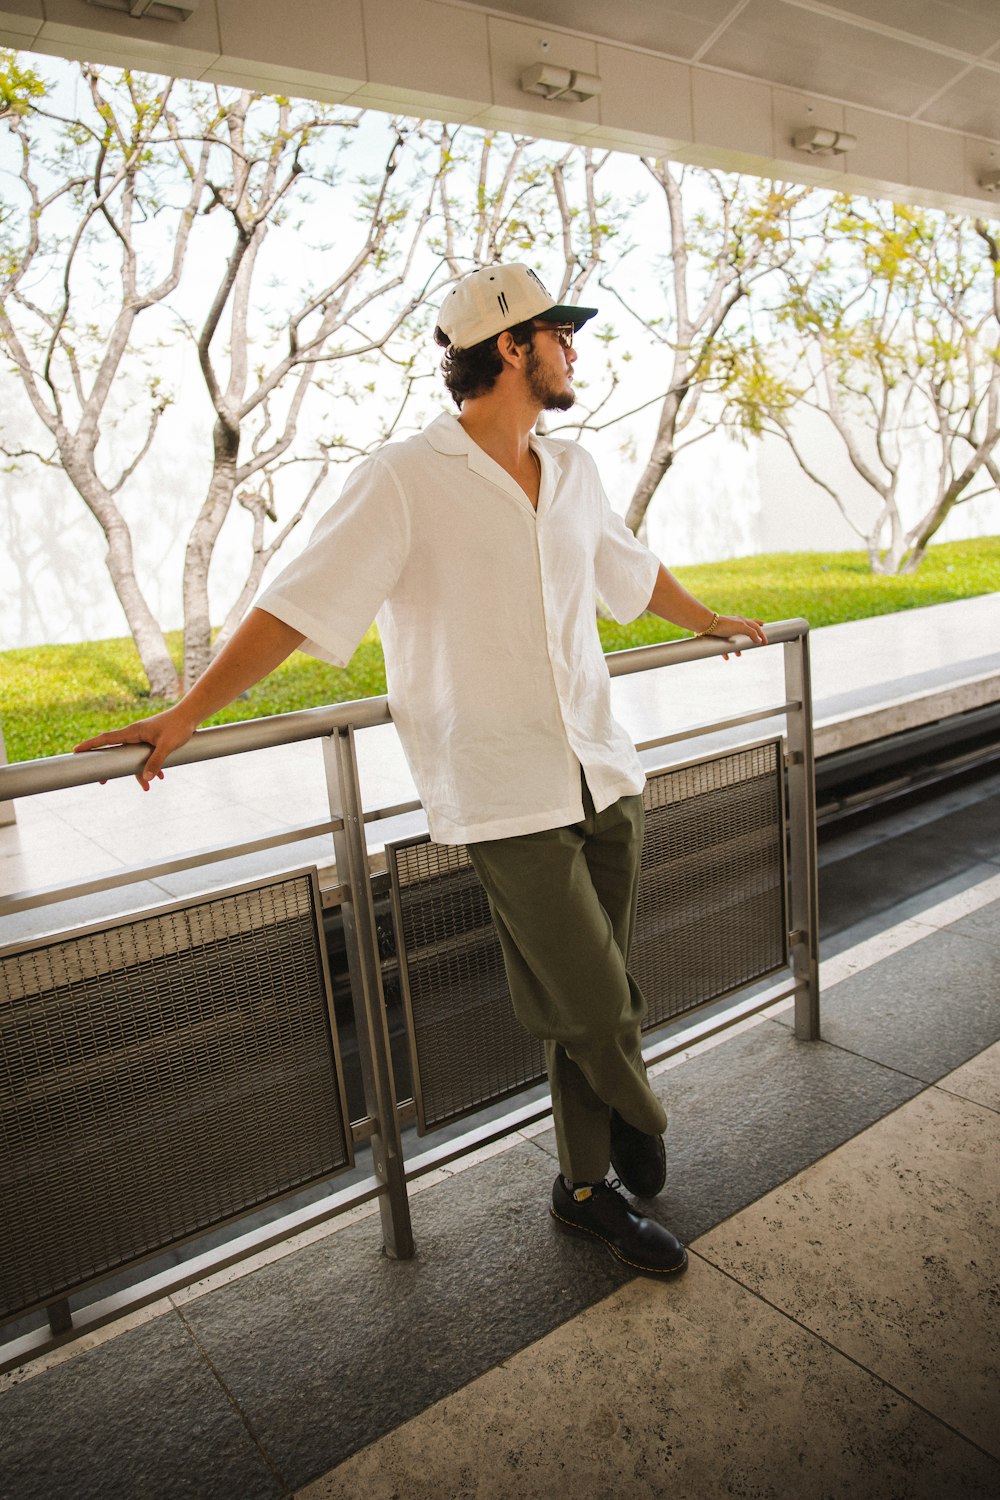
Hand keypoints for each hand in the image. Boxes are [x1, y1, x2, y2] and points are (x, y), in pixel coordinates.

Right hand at [73, 705, 198, 790]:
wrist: (190, 716)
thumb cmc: (178, 726)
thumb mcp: (167, 746)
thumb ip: (156, 762)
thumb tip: (146, 779)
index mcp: (133, 732)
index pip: (106, 738)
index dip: (90, 745)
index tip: (75, 751)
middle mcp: (134, 734)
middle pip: (115, 752)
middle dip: (111, 768)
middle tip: (102, 782)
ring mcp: (143, 738)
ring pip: (133, 758)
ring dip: (139, 773)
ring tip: (146, 788)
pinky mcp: (152, 741)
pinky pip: (145, 756)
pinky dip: (151, 767)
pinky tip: (161, 777)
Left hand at [709, 615, 766, 659]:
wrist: (706, 625)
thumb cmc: (724, 625)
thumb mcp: (741, 627)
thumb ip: (751, 633)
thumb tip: (759, 640)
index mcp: (742, 621)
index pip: (756, 626)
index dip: (762, 634)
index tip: (766, 641)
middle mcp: (735, 625)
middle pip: (746, 631)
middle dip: (751, 636)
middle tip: (757, 640)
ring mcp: (726, 631)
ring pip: (734, 640)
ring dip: (737, 648)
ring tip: (739, 655)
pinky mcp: (718, 636)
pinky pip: (723, 645)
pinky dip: (726, 651)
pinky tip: (727, 657)